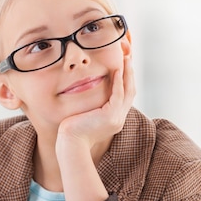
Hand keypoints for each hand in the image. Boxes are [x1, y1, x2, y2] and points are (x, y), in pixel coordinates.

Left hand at [54, 55, 135, 200]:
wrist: (70, 143)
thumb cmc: (72, 132)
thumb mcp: (84, 116)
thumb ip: (91, 107)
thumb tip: (87, 97)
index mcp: (114, 119)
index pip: (124, 96)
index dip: (126, 80)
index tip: (124, 65)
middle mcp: (118, 119)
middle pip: (131, 91)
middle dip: (130, 73)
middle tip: (129, 56)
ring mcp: (116, 118)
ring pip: (128, 90)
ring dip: (127, 72)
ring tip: (126, 58)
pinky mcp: (111, 116)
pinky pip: (118, 94)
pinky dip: (119, 81)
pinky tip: (117, 69)